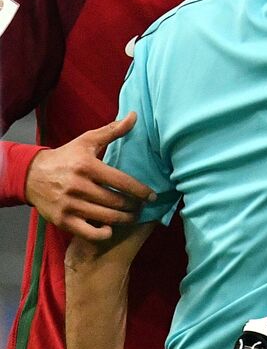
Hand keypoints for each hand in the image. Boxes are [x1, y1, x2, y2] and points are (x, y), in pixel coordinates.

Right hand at [25, 114, 154, 240]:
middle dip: (134, 206)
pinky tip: (111, 228)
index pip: (122, 181)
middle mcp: (78, 186)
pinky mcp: (62, 220)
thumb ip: (112, 130)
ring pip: (105, 217)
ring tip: (133, 216)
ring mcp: (69, 205)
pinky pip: (88, 232)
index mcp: (87, 166)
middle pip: (115, 201)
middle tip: (142, 207)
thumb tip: (135, 115)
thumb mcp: (87, 141)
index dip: (141, 191)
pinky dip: (103, 233)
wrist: (31, 175)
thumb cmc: (66, 157)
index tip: (152, 196)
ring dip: (124, 219)